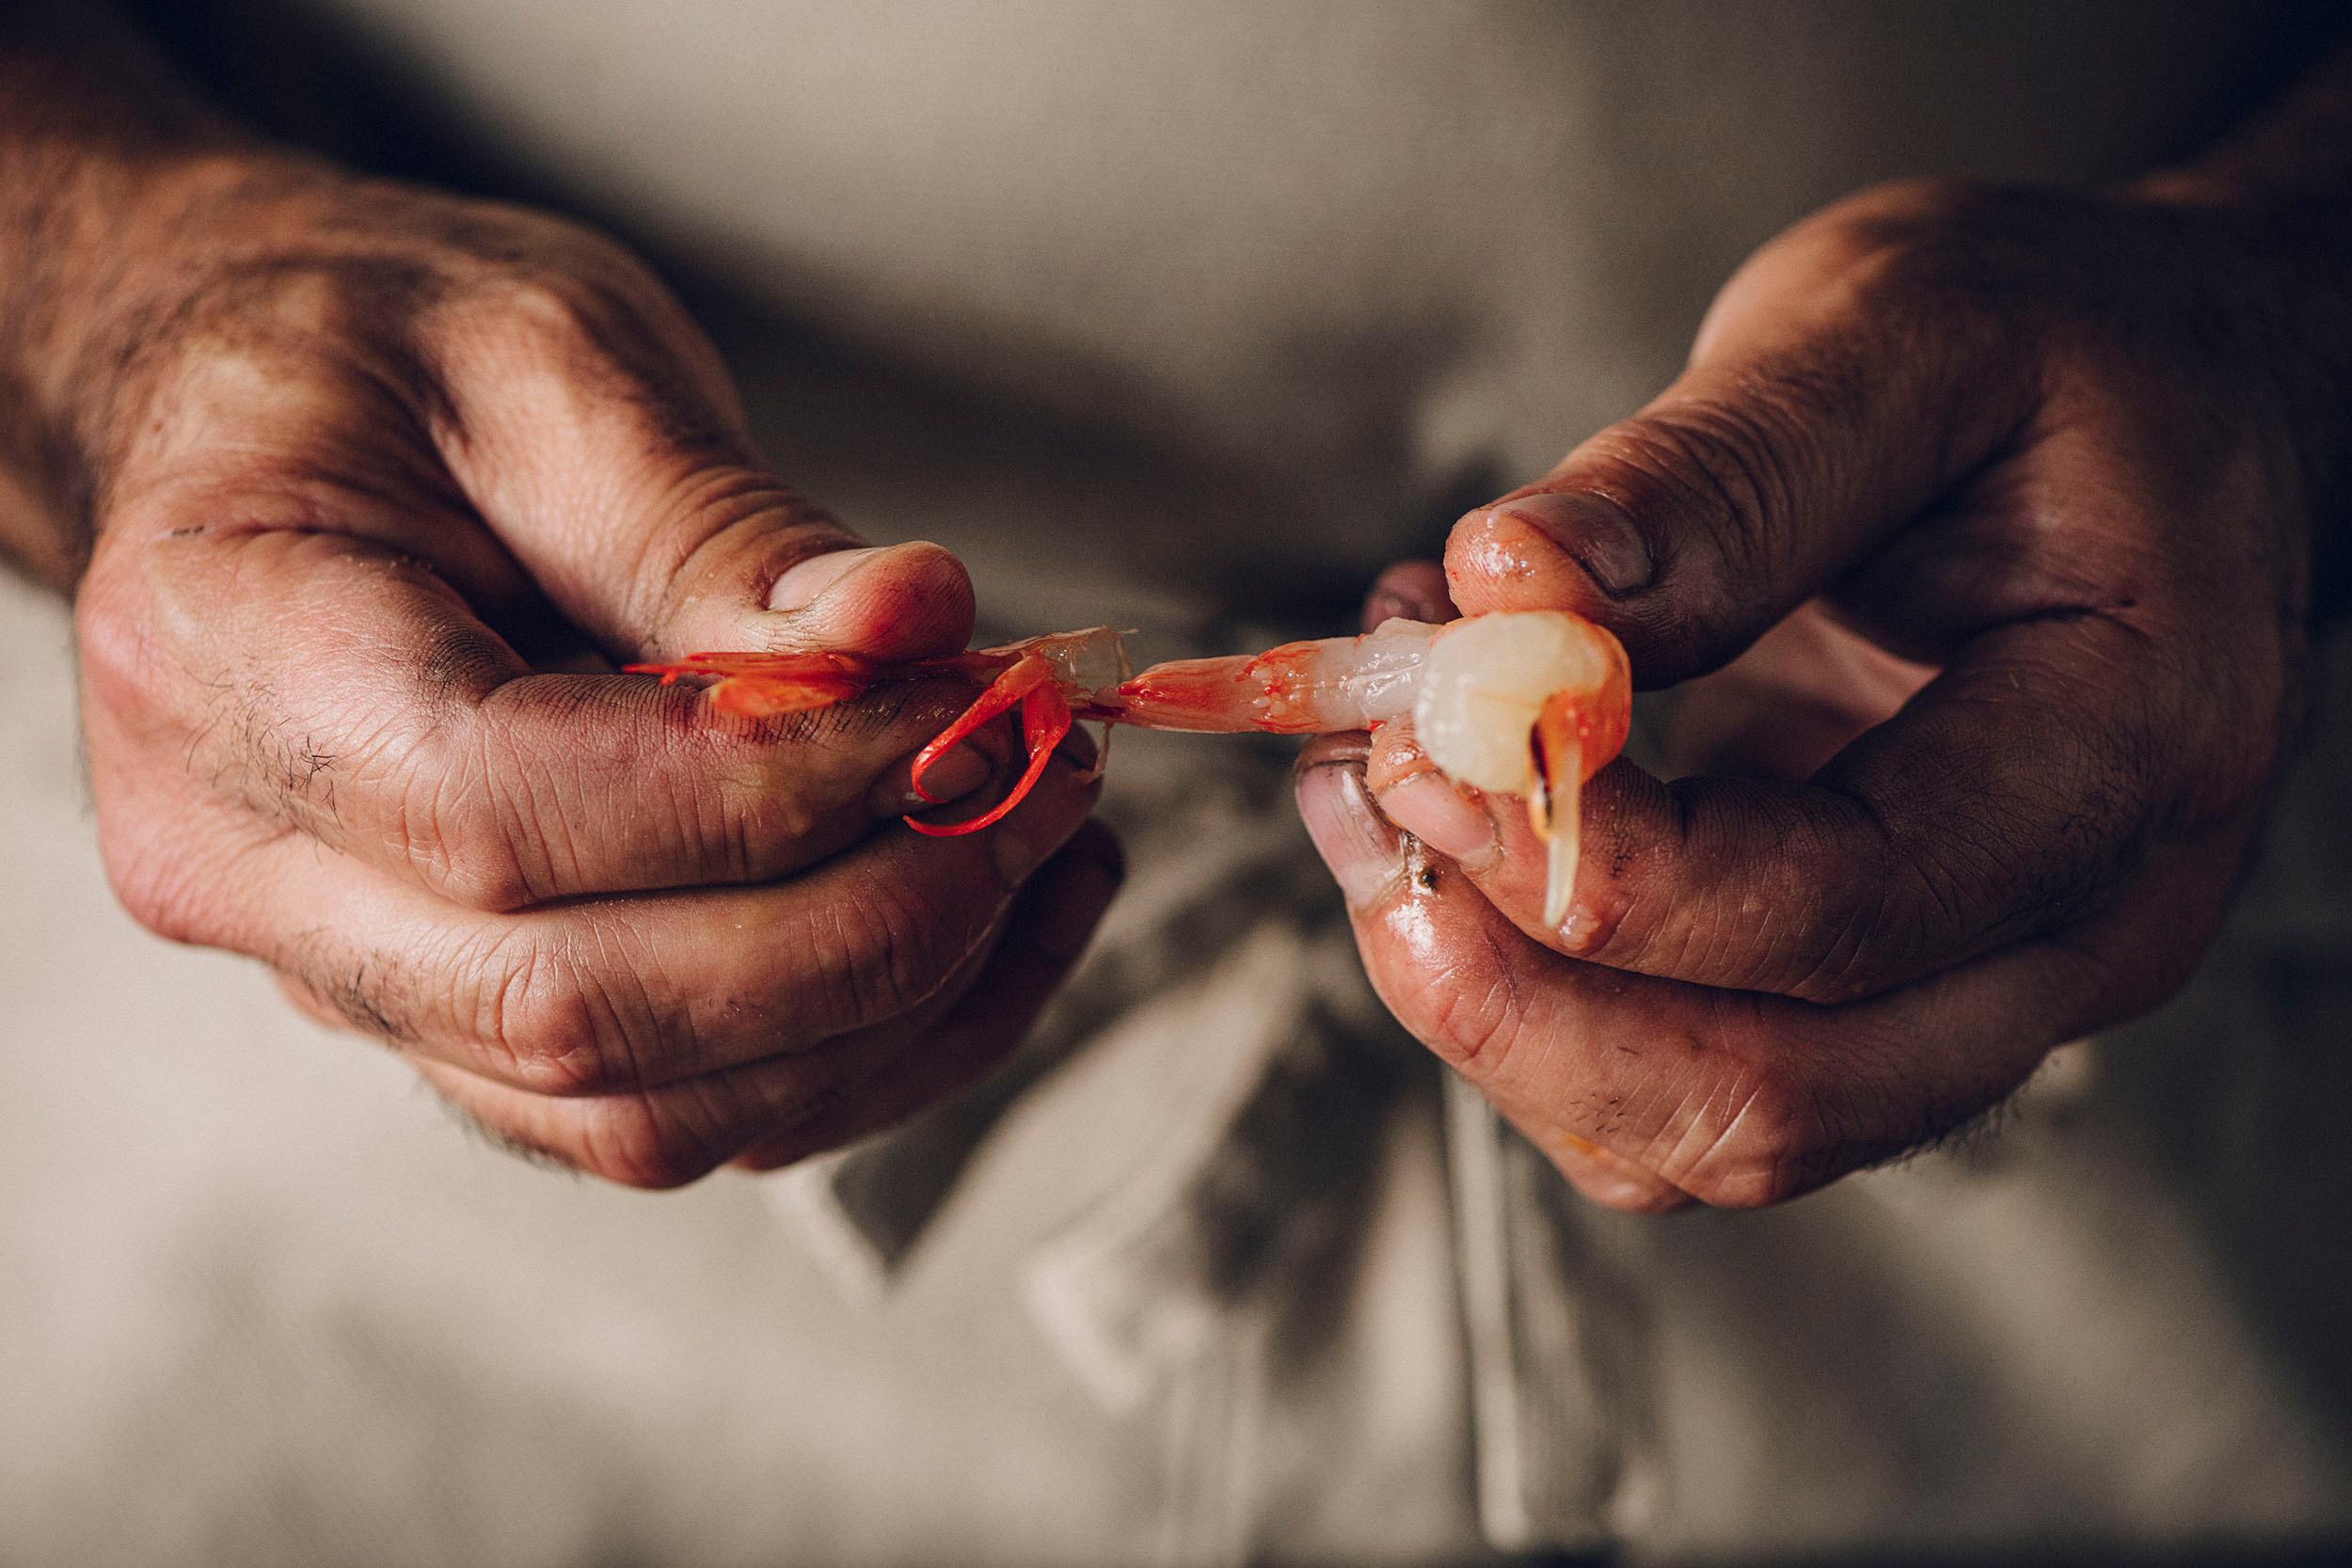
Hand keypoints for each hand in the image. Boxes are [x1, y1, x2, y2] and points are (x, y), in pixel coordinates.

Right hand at [66, 155, 1116, 1184]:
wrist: (258, 413)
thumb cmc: (379, 352)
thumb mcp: (544, 358)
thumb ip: (717, 524)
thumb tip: (916, 637)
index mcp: (228, 665)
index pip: (512, 814)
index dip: (781, 792)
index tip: (976, 708)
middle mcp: (252, 870)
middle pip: (581, 1011)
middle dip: (870, 923)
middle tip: (1048, 778)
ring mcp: (344, 977)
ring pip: (643, 1114)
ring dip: (893, 1010)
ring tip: (1049, 842)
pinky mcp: (455, 1020)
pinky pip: (669, 1112)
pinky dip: (857, 1048)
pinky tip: (987, 919)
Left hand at [1302, 177, 2342, 1210]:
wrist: (2176, 398)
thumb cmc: (2067, 355)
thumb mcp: (1902, 328)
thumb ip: (1718, 472)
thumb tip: (1504, 585)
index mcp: (2123, 756)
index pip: (1833, 909)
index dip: (1589, 859)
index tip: (1429, 733)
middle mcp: (2074, 930)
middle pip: (1765, 1100)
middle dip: (1511, 991)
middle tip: (1368, 799)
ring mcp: (1980, 986)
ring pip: (1705, 1132)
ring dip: (1497, 1006)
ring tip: (1376, 791)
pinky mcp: (1880, 986)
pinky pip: (1682, 1081)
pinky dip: (1535, 993)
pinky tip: (1455, 825)